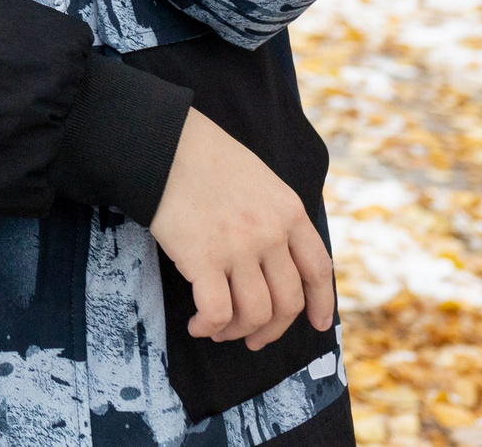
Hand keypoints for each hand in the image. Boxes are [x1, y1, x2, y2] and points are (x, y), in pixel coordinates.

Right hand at [148, 109, 336, 349]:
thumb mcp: (257, 178)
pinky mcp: (203, 258)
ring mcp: (239, 247)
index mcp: (289, 211)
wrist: (161, 142)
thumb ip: (273, 215)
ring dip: (238, 331)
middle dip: (272, 329)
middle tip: (253, 338)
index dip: (320, 303)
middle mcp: (271, 233)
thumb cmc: (201, 155)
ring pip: (255, 313)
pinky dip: (210, 326)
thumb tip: (274, 259)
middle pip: (288, 301)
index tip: (316, 323)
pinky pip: (218, 311)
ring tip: (218, 330)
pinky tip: (197, 324)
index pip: (318, 269)